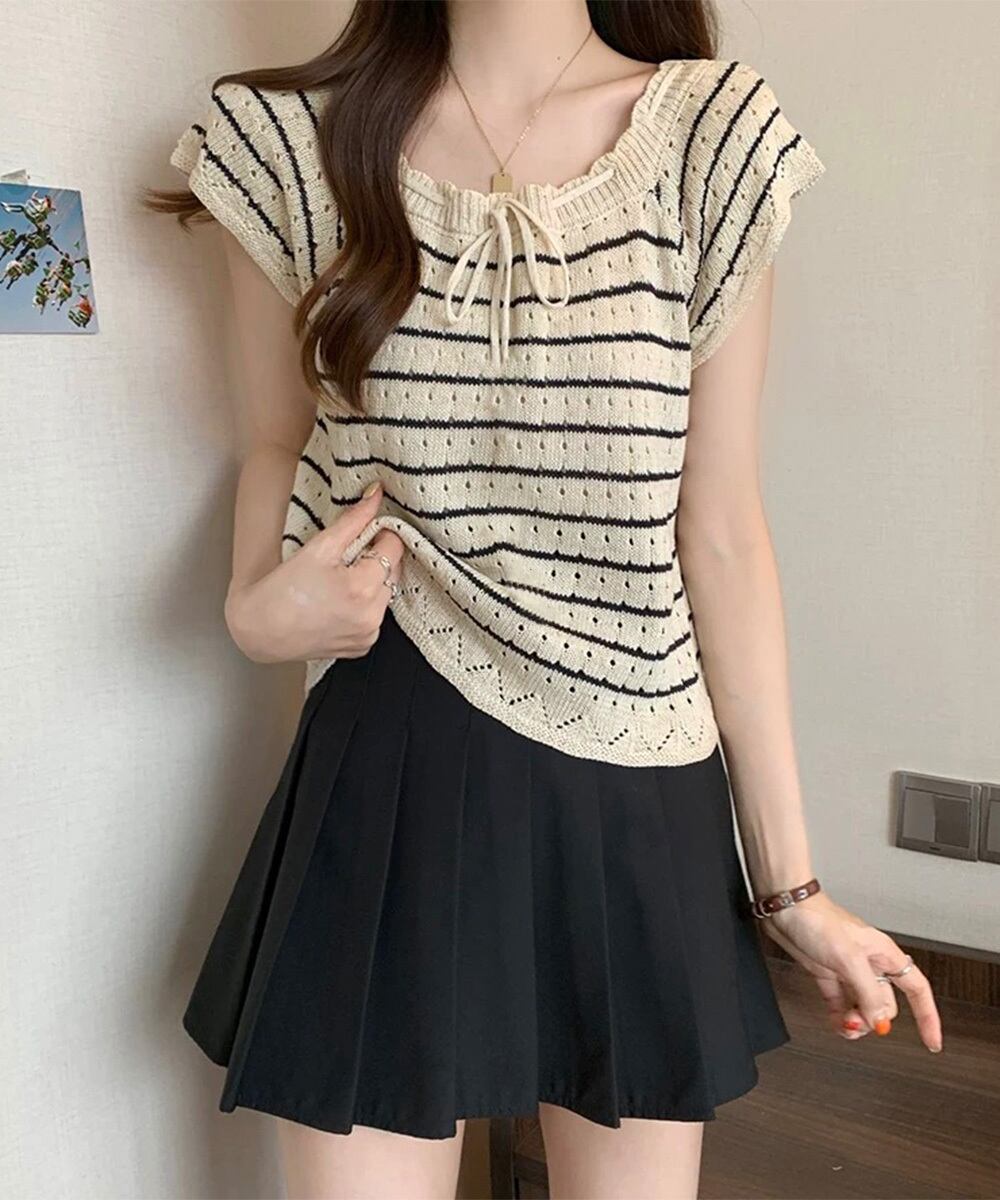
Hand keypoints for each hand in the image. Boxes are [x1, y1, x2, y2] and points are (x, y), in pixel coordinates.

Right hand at [224, 482, 404, 662]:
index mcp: (362, 588)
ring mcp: (368, 634)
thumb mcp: (319, 548)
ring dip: (372, 583)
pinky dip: (364, 606)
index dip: (381, 535)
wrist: (259, 630)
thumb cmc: (282, 590)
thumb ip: (353, 519)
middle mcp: (371, 616)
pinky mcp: (362, 647)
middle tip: (347, 556)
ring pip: (385, 595)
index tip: (366, 532)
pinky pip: (375, 617)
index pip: (394, 548)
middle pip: (393, 572)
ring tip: (339, 580)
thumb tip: (375, 494)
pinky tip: (339, 602)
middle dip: (376, 559)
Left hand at [760, 891, 942, 1051]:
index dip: (928, 1016)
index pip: (917, 989)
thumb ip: (868, 992)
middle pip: (886, 1003)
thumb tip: (880, 1021)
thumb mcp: (850, 959)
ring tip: (844, 1025)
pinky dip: (839, 1016)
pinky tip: (836, 1023)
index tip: (931, 1042)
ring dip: (856, 1021)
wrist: (785, 908)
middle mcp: (869, 962)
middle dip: (876, 1020)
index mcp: (884, 954)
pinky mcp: (827, 972)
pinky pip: (840, 1002)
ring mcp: (847, 969)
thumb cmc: (818, 920)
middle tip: (858, 1023)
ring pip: (862, 1006)